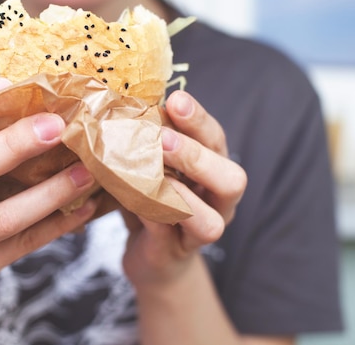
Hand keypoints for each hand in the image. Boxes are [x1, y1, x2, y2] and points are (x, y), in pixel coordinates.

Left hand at [120, 90, 246, 286]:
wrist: (152, 255)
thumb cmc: (153, 197)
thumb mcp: (154, 163)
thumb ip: (150, 139)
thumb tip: (122, 100)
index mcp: (213, 169)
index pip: (216, 140)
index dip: (199, 120)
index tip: (176, 99)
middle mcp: (217, 203)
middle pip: (232, 180)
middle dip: (196, 156)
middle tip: (162, 139)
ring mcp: (199, 234)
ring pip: (212, 222)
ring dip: (180, 196)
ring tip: (152, 174)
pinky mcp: (174, 254)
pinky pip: (169, 238)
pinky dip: (151, 217)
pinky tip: (130, 200)